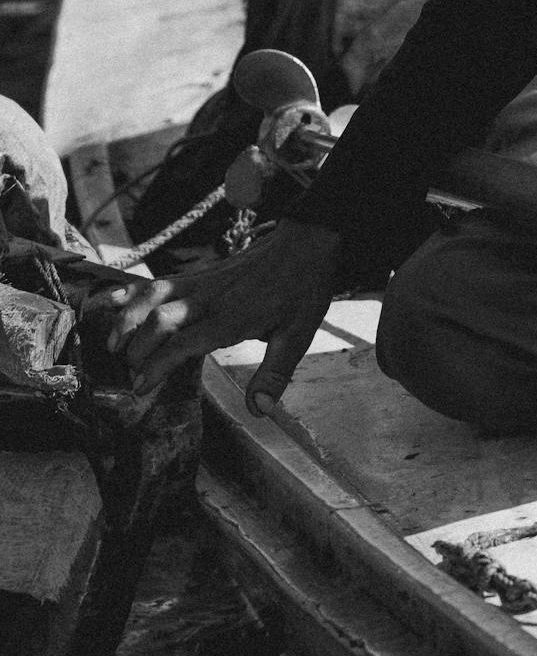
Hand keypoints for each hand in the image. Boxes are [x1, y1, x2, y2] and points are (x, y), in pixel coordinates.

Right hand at [97, 219, 340, 414]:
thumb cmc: (302, 290)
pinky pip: (160, 281)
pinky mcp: (200, 273)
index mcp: (232, 318)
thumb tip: (259, 411)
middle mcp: (210, 298)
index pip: (183, 343)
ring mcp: (202, 282)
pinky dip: (133, 292)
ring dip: (127, 318)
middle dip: (136, 349)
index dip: (157, 366)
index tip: (139, 388)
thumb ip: (275, 374)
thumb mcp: (298, 336)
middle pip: (159, 319)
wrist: (305, 244)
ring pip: (153, 294)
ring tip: (110, 345)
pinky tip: (112, 301)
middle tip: (126, 376)